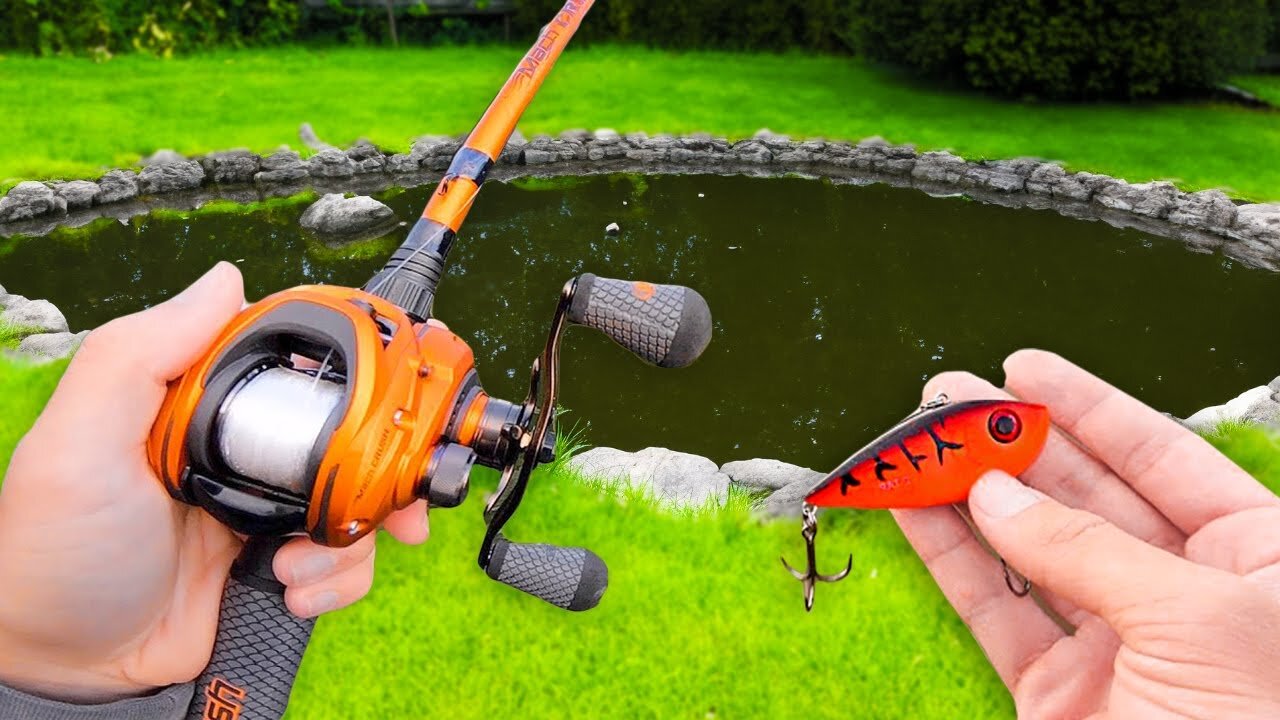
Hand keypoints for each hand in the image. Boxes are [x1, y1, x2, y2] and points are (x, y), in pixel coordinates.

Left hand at [0, 263, 430, 702]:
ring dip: (349, 536)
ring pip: (355, 501)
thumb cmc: (53, 552)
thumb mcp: (78, 443)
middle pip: (345, 436)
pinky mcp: (275, 564)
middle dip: (378, 468)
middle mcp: (238, 450)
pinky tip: (290, 589)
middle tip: (392, 497)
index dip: (350, 373)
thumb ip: (139, 355)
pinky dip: (336, 578)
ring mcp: (262, 509)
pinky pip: (342, 561)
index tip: (390, 393)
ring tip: (296, 565)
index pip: (293, 363)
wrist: (65, 667)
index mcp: (198, 404)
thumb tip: (226, 280)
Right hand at [895, 350, 1279, 718]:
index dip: (1093, 409)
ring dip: (968, 494)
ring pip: (1027, 550)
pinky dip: (948, 558)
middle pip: (1084, 497)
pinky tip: (916, 508)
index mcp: (1258, 566)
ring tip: (918, 441)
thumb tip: (1000, 495)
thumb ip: (1089, 550)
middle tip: (952, 399)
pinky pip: (993, 611)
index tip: (1027, 367)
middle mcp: (1184, 598)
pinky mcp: (1057, 696)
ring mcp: (1116, 647)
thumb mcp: (1199, 622)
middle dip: (1016, 444)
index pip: (1165, 461)